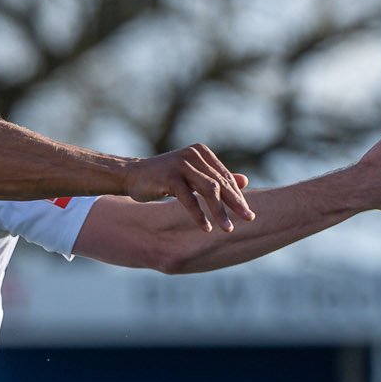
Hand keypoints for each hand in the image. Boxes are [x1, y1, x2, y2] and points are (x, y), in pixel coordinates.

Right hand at [124, 144, 254, 230]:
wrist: (131, 175)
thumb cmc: (163, 178)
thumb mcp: (192, 176)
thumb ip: (216, 178)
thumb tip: (245, 181)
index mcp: (201, 153)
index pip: (225, 177)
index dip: (237, 196)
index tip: (247, 213)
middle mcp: (193, 155)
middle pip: (220, 183)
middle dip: (235, 204)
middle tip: (249, 219)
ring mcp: (181, 164)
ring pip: (208, 190)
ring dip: (219, 212)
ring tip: (228, 229)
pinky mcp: (169, 176)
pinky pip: (189, 199)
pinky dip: (198, 215)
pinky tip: (206, 228)